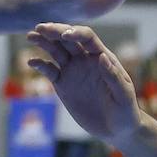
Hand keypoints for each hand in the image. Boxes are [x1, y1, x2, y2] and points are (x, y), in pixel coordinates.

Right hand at [26, 23, 142, 145]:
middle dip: (54, 31)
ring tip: (31, 36)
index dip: (75, 32)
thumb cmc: (126, 111)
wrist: (116, 129)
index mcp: (102, 57)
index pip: (87, 38)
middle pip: (67, 39)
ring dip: (43, 42)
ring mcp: (73, 71)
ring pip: (55, 51)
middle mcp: (85, 60)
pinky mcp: (62, 84)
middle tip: (39, 27)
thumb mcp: (124, 95)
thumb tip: (101, 56)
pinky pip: (49, 71)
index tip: (65, 35)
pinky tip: (31, 62)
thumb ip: (113, 76)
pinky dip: (40, 64)